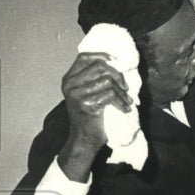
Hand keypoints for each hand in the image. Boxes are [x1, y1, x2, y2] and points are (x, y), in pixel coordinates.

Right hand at [58, 53, 132, 179]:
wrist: (85, 139)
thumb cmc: (91, 115)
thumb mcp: (89, 93)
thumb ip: (95, 78)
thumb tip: (116, 62)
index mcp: (69, 79)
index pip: (84, 57)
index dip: (101, 55)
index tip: (116, 60)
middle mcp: (70, 85)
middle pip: (100, 67)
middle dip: (118, 76)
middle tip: (125, 88)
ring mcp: (76, 95)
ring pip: (108, 81)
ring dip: (122, 92)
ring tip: (126, 101)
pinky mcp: (86, 105)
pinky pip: (111, 95)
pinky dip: (122, 102)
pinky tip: (125, 108)